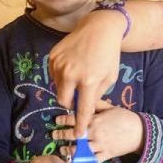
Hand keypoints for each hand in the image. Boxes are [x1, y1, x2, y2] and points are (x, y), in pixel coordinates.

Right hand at [48, 10, 125, 137]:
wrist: (99, 28)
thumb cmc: (108, 54)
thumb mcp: (110, 77)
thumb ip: (96, 95)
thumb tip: (83, 107)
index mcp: (89, 80)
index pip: (82, 109)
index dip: (80, 123)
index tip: (78, 134)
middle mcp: (71, 73)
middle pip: (64, 101)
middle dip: (70, 103)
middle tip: (79, 96)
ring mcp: (60, 64)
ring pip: (58, 88)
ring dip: (66, 87)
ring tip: (78, 75)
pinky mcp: (52, 57)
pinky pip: (54, 75)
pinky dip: (62, 76)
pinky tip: (72, 66)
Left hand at [52, 100, 142, 161]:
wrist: (140, 133)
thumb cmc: (125, 118)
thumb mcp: (111, 107)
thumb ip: (97, 104)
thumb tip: (85, 100)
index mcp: (96, 120)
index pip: (75, 118)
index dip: (64, 119)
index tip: (57, 120)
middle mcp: (95, 133)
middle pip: (74, 134)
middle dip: (62, 134)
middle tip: (54, 134)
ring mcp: (100, 145)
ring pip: (80, 149)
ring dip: (69, 150)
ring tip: (62, 149)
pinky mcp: (105, 155)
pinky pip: (91, 160)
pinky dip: (83, 162)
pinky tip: (75, 161)